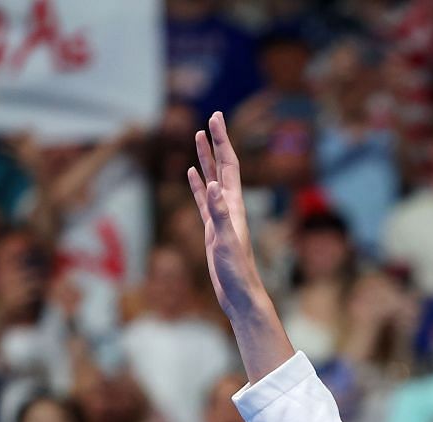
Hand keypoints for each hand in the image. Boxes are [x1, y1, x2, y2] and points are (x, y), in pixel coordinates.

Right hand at [188, 113, 270, 321]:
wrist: (240, 293)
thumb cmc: (236, 270)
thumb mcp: (226, 239)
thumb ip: (219, 212)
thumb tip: (211, 184)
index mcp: (235, 204)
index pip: (229, 164)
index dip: (222, 140)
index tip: (215, 118)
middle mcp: (230, 206)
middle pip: (222, 166)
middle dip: (216, 142)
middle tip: (211, 119)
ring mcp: (221, 216)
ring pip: (212, 179)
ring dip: (206, 158)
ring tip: (198, 138)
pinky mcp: (213, 228)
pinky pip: (203, 199)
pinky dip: (197, 184)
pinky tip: (192, 175)